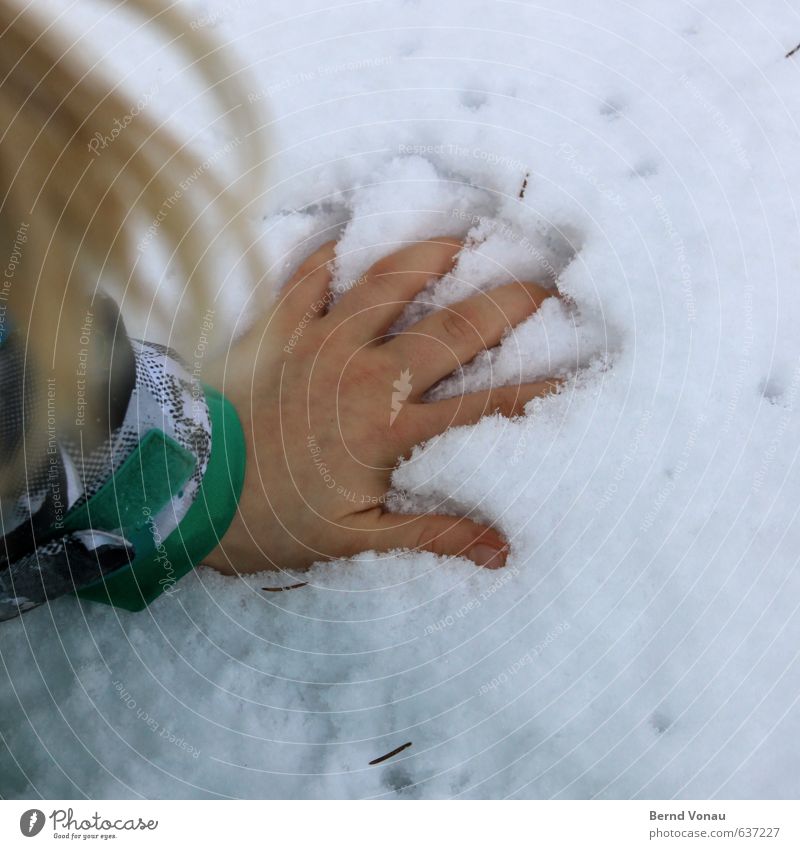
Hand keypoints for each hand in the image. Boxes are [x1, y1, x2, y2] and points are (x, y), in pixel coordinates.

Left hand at [204, 237, 558, 575]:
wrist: (182, 488)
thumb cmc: (273, 518)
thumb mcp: (356, 541)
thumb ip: (432, 534)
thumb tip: (501, 549)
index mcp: (391, 431)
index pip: (483, 408)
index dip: (534, 391)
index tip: (576, 371)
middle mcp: (367, 375)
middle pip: (453, 329)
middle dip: (506, 303)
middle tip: (543, 280)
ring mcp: (322, 342)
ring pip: (389, 283)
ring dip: (432, 256)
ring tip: (465, 237)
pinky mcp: (279, 326)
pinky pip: (309, 275)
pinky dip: (332, 253)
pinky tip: (351, 237)